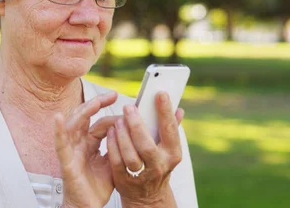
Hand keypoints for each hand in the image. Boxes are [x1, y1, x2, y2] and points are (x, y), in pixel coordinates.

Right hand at [54, 91, 119, 207]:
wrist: (88, 207)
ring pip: (73, 125)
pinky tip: (58, 118)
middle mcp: (79, 144)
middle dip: (97, 104)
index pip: (100, 123)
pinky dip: (58, 130)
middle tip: (112, 95)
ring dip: (83, 111)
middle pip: (85, 117)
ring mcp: (71, 151)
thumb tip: (133, 133)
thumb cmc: (97, 188)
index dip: (112, 115)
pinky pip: (60, 144)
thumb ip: (118, 147)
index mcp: (90, 143)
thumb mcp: (113, 163)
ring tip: (95, 102)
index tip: (128, 110)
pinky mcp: (66, 162)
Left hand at [106, 91, 184, 207]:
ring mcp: (141, 175)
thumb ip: (171, 128)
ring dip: (123, 135)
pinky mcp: (124, 180)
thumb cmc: (157, 163)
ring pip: (130, 154)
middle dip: (136, 125)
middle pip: (147, 145)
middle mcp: (159, 165)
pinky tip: (111, 132)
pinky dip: (113, 145)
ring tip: (118, 120)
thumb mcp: (168, 149)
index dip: (165, 112)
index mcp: (172, 154)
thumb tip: (179, 109)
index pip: (170, 131)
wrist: (148, 195)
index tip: (160, 93)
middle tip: (128, 107)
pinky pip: (117, 161)